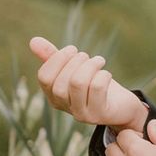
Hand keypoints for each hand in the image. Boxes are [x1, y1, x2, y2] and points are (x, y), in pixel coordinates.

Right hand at [29, 36, 146, 133]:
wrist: (122, 106)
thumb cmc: (94, 84)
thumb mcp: (74, 69)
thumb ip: (54, 57)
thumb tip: (33, 40)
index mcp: (53, 96)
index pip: (44, 77)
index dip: (57, 59)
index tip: (72, 50)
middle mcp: (64, 107)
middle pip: (61, 82)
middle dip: (76, 61)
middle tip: (87, 57)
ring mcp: (81, 114)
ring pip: (77, 83)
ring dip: (90, 65)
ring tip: (99, 61)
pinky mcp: (99, 114)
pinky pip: (97, 88)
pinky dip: (103, 75)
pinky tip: (106, 74)